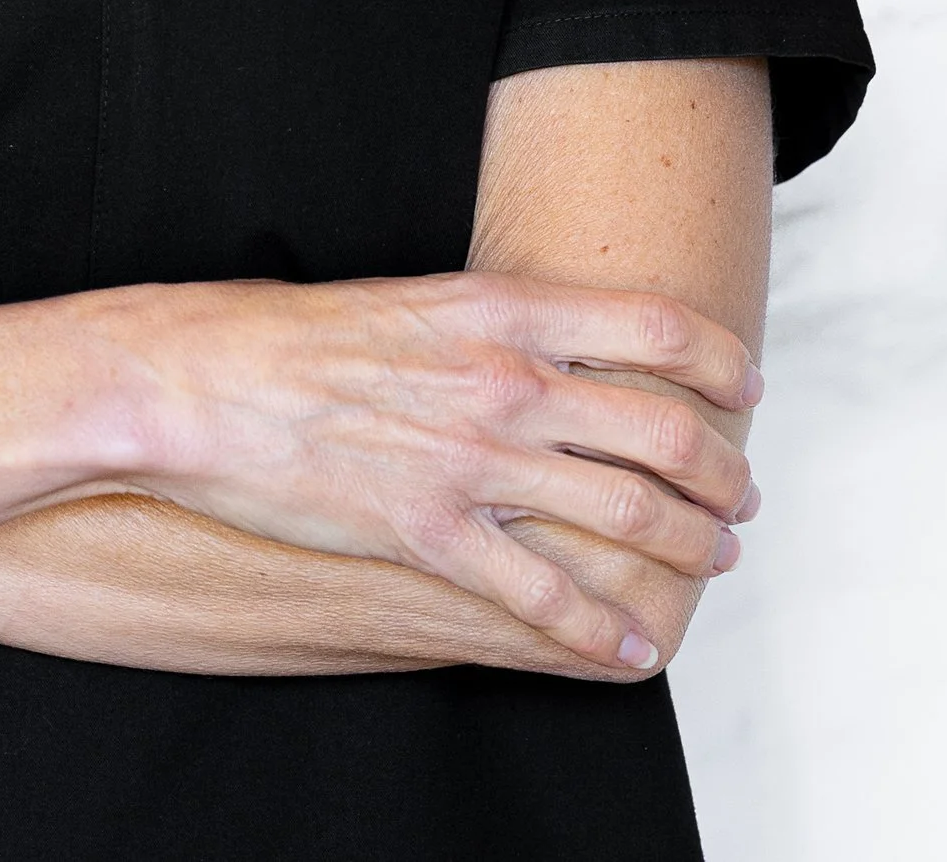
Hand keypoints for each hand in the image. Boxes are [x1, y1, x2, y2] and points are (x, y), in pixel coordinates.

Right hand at [117, 267, 760, 675]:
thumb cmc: (294, 331)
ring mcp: (471, 461)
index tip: (747, 389)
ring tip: (709, 560)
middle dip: (722, 471)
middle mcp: (504, 381)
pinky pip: (544, 596)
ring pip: (626, 515)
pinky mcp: (429, 533)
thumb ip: (495, 318)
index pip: (657, 326)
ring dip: (687, 545)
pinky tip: (628, 651)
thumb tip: (558, 336)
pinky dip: (600, 634)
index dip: (722, 362)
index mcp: (501, 308)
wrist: (199, 381)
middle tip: (740, 496)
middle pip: (663, 430)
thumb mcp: (415, 296)